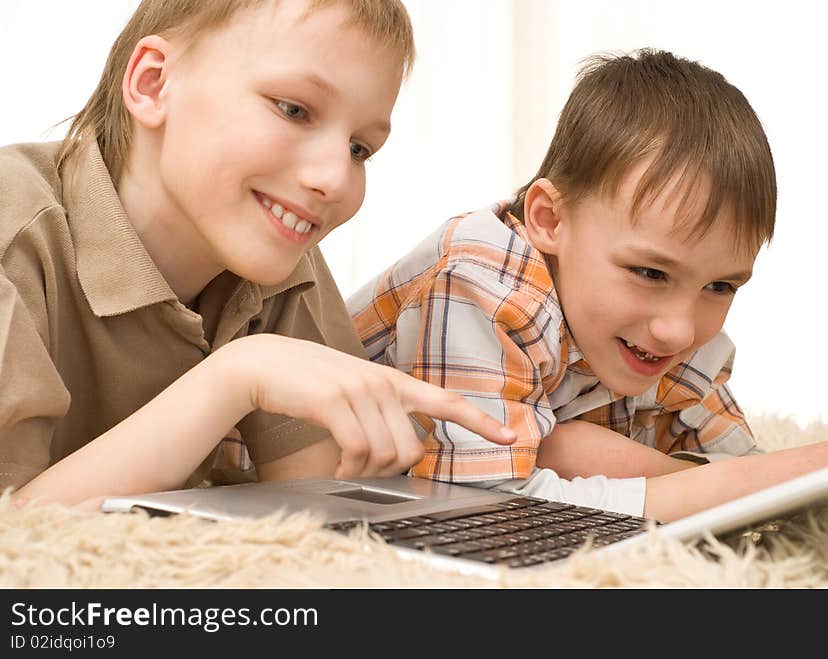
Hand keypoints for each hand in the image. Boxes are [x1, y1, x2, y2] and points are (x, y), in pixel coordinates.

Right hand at [225, 335, 516, 478]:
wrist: (261, 364)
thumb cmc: (307, 382)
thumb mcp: (353, 387)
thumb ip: (381, 407)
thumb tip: (401, 445)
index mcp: (393, 381)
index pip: (446, 401)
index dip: (480, 420)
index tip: (509, 435)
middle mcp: (383, 383)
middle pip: (412, 449)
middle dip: (392, 472)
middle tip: (364, 473)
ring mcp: (359, 390)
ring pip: (386, 454)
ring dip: (367, 475)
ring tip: (346, 470)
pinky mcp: (333, 401)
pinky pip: (358, 452)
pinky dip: (349, 470)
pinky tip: (336, 469)